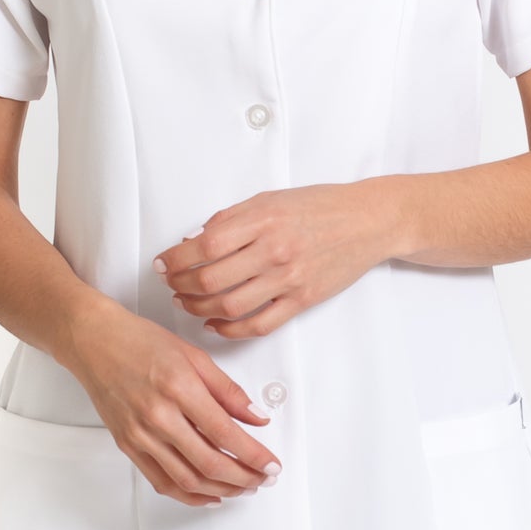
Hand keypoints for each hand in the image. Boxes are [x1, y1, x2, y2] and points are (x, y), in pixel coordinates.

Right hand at [66, 300, 281, 506]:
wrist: (93, 341)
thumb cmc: (139, 341)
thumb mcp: (194, 356)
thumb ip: (228, 391)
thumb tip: (256, 418)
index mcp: (179, 388)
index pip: (226, 434)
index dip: (254, 455)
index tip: (272, 464)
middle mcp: (158, 416)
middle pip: (209, 463)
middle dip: (244, 478)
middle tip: (263, 479)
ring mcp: (140, 435)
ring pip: (187, 479)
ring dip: (221, 490)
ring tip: (243, 488)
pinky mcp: (128, 446)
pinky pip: (162, 481)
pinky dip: (189, 494)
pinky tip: (210, 495)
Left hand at [155, 182, 398, 339]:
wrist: (368, 221)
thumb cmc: (321, 206)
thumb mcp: (272, 199)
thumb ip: (233, 219)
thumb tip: (194, 239)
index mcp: (263, 219)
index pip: (205, 244)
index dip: (176, 258)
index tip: (162, 263)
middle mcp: (274, 250)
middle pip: (212, 279)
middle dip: (181, 286)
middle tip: (171, 285)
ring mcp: (289, 278)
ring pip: (230, 306)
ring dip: (200, 308)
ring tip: (188, 303)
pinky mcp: (302, 300)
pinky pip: (259, 325)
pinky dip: (230, 330)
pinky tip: (215, 324)